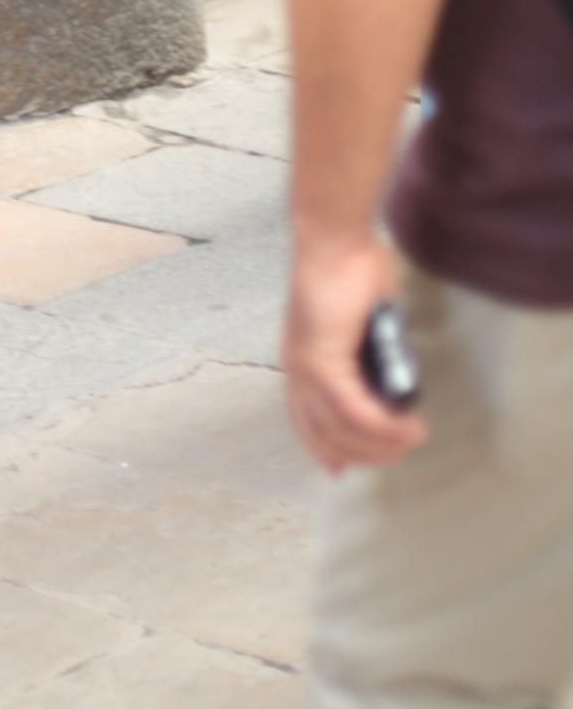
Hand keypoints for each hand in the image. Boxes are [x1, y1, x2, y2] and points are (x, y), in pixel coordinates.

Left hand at [282, 231, 428, 473]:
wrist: (336, 238)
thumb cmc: (352, 270)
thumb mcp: (362, 325)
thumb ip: (369, 355)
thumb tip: (391, 382)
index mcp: (300, 360)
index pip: (305, 421)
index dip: (325, 449)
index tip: (344, 471)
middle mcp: (296, 368)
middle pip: (325, 434)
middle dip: (366, 454)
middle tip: (402, 451)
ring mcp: (305, 364)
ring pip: (340, 427)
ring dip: (381, 442)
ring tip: (413, 437)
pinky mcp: (321, 356)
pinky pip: (350, 407)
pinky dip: (380, 423)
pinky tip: (405, 426)